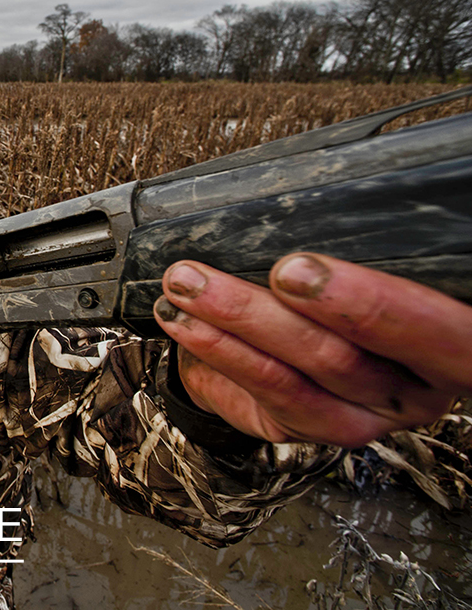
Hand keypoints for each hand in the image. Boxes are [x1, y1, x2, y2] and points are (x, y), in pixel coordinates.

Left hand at [153, 253, 470, 447]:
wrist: (318, 338)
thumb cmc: (358, 286)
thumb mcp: (380, 257)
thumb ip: (369, 244)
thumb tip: (315, 201)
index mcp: (453, 337)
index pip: (437, 332)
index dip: (369, 305)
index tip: (297, 269)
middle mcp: (418, 386)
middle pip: (348, 356)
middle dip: (268, 313)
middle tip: (211, 277)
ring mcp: (369, 414)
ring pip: (299, 378)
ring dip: (231, 327)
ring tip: (184, 290)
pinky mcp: (322, 428)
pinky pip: (270, 398)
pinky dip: (221, 358)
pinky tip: (188, 328)